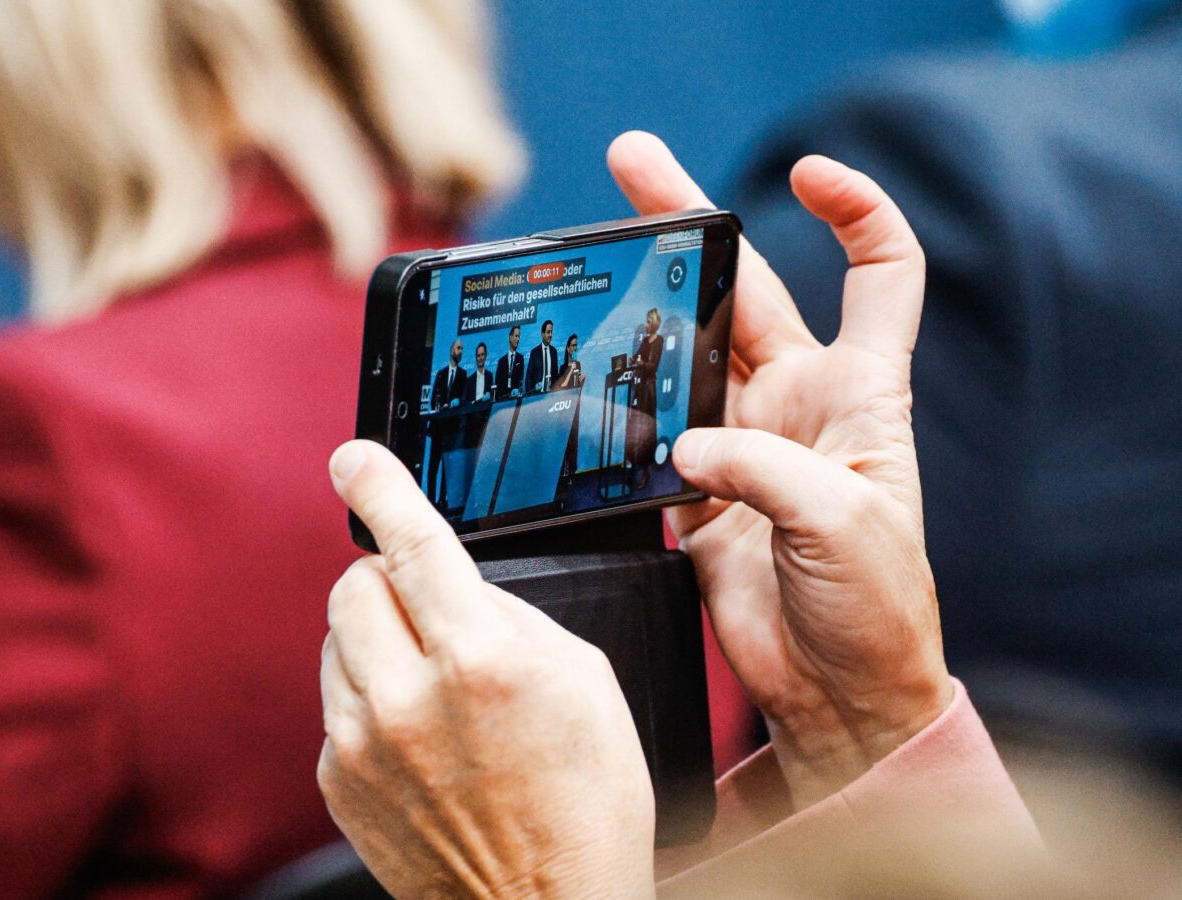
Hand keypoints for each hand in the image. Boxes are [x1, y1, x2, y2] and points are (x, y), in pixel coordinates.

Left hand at [318, 440, 654, 899]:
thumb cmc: (586, 801)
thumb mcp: (581, 678)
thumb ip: (507, 613)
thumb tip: (455, 581)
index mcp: (480, 659)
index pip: (412, 543)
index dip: (380, 485)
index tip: (353, 457)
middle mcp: (407, 696)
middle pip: (355, 585)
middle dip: (389, 583)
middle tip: (431, 616)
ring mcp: (362, 741)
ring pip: (339, 640)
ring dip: (378, 644)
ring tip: (436, 694)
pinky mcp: (337, 778)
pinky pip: (337, 702)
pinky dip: (370, 702)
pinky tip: (420, 741)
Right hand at [606, 132, 952, 805]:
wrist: (839, 696)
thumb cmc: (876, 609)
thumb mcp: (844, 523)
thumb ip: (764, 469)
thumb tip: (684, 442)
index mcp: (859, 394)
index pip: (880, 272)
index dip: (856, 210)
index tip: (807, 169)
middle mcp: (797, 405)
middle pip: (744, 289)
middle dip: (688, 222)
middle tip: (628, 164)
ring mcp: (740, 447)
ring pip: (681, 352)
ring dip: (636, 315)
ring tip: (579, 276)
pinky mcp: (694, 496)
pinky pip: (645, 433)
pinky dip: (611, 411)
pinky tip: (572, 389)